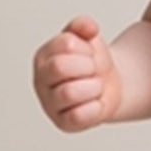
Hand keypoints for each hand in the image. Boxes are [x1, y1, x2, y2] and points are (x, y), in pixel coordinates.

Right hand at [32, 15, 123, 131]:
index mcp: (43, 57)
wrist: (109, 86)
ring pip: (69, 93)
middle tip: (94, 71)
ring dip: (93, 87)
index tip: (90, 54)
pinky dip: (95, 108)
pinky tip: (96, 102)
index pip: (66, 44)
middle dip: (88, 67)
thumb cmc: (92, 62)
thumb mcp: (87, 38)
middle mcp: (41, 81)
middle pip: (60, 67)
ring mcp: (49, 104)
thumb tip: (89, 27)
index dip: (87, 48)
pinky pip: (78, 116)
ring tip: (95, 87)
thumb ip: (83, 26)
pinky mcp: (62, 124)